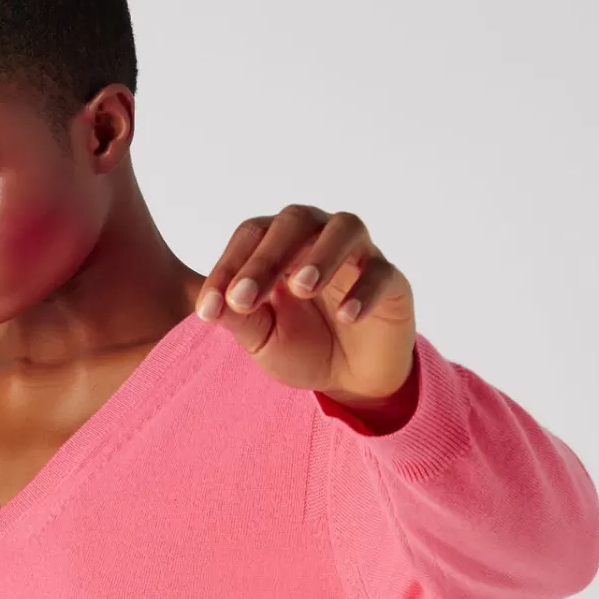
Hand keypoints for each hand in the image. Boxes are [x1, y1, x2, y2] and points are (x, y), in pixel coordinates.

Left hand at [194, 205, 416, 408]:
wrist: (351, 378)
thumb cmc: (302, 347)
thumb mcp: (262, 339)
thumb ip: (239, 319)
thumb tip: (211, 307)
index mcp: (280, 245)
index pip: (251, 236)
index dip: (228, 267)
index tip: (208, 308)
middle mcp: (318, 237)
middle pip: (294, 220)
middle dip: (267, 258)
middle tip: (246, 296)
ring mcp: (358, 254)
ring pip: (344, 229)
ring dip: (320, 256)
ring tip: (302, 288)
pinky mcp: (391, 279)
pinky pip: (381, 272)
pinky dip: (364, 291)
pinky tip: (347, 317)